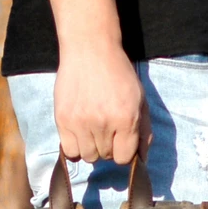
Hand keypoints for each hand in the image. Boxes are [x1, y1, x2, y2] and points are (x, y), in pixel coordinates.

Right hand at [54, 43, 151, 164]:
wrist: (90, 48)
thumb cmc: (118, 73)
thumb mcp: (139, 99)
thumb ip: (144, 131)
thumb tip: (142, 160)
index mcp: (126, 119)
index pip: (123, 158)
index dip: (123, 151)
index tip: (120, 140)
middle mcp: (103, 123)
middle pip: (106, 156)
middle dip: (108, 146)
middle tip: (105, 126)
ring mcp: (81, 122)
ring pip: (88, 156)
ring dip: (92, 147)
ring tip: (92, 128)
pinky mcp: (63, 120)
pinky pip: (70, 151)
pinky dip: (75, 146)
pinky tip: (80, 132)